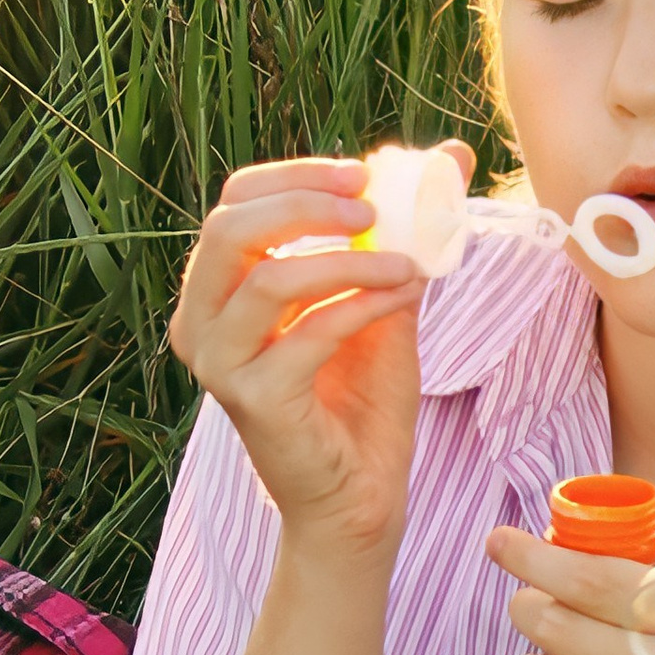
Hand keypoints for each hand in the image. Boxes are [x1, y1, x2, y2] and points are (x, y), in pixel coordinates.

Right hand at [169, 148, 471, 557]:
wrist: (360, 497)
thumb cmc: (362, 401)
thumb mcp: (382, 298)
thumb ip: (402, 232)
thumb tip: (452, 157)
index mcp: (218, 291)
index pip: (234, 204)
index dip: (295, 177)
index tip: (361, 177)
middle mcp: (202, 324)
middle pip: (230, 229)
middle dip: (305, 205)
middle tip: (372, 208)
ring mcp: (220, 365)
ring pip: (270, 279)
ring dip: (349, 260)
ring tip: (407, 264)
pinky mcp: (254, 401)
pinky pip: (309, 332)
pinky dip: (364, 304)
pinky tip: (405, 296)